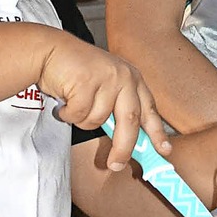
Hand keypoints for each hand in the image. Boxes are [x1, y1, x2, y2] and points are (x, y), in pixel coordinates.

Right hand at [38, 29, 169, 170]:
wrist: (51, 51)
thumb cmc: (78, 73)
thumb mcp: (107, 86)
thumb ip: (118, 108)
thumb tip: (127, 144)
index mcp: (132, 79)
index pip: (149, 109)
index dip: (157, 132)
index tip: (164, 150)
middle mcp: (124, 76)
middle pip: (130, 120)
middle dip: (123, 147)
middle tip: (116, 164)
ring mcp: (106, 77)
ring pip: (98, 120)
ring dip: (82, 120)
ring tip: (75, 104)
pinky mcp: (86, 80)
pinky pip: (79, 114)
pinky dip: (68, 114)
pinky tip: (65, 101)